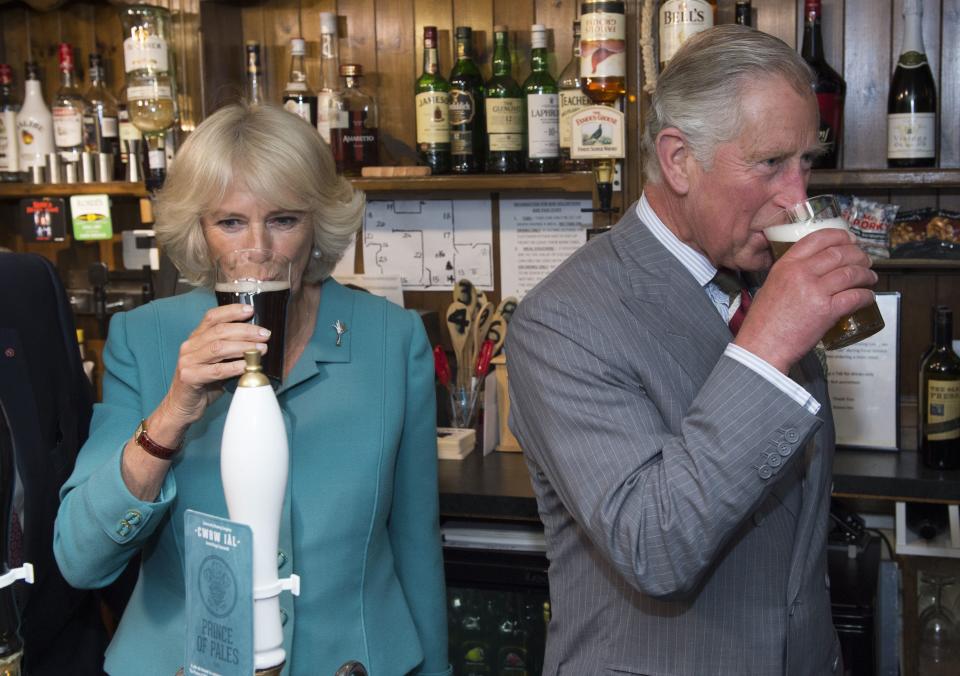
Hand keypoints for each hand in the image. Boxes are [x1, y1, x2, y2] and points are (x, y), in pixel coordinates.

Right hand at [159, 303, 269, 430]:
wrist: (182, 407)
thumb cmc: (204, 383)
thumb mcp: (216, 362)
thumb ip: (229, 350)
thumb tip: (257, 341)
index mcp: (196, 338)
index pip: (212, 317)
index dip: (231, 311)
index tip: (250, 310)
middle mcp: (189, 346)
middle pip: (219, 331)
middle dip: (245, 330)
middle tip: (264, 334)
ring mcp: (188, 361)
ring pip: (218, 348)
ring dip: (243, 347)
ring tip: (261, 349)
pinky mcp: (189, 377)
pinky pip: (216, 370)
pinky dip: (235, 367)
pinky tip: (248, 366)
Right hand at [734, 228, 877, 372]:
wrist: (762, 346)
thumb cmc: (763, 322)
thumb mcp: (770, 286)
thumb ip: (789, 275)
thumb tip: (811, 272)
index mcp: (786, 265)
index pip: (818, 238)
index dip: (839, 236)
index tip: (850, 240)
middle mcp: (801, 273)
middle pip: (839, 254)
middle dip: (858, 255)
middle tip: (865, 261)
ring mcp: (815, 291)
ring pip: (851, 273)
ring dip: (866, 275)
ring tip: (870, 278)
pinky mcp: (827, 311)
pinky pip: (855, 297)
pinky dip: (866, 296)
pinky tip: (868, 297)